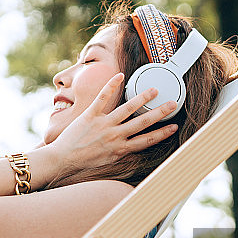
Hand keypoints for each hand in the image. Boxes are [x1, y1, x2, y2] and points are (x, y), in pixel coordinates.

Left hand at [47, 73, 178, 175]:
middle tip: (172, 103)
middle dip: (160, 113)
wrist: (63, 159)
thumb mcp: (108, 160)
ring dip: (141, 98)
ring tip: (153, 90)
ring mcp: (103, 125)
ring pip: (127, 109)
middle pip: (143, 123)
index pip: (147, 140)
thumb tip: (133, 145)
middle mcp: (115, 136)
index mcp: (120, 149)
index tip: (174, 127)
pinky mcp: (90, 116)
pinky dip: (111, 86)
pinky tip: (120, 76)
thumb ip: (121, 150)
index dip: (163, 133)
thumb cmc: (84, 161)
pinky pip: (102, 98)